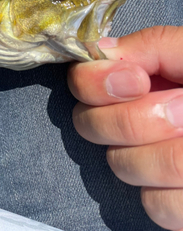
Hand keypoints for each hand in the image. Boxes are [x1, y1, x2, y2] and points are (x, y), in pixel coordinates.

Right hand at [68, 26, 182, 230]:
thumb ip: (156, 45)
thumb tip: (101, 51)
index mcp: (139, 83)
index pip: (81, 83)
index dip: (97, 84)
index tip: (137, 81)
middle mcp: (132, 121)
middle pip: (91, 126)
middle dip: (140, 119)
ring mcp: (148, 165)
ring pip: (123, 166)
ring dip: (172, 155)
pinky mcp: (171, 204)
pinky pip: (157, 207)